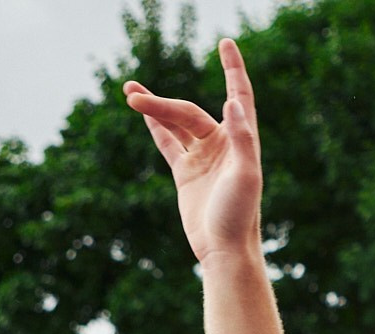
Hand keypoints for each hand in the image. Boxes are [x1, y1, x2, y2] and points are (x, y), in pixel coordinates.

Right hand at [124, 39, 263, 268]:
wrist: (224, 250)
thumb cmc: (240, 215)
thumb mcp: (246, 176)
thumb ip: (241, 139)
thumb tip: (232, 103)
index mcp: (241, 141)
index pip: (238, 95)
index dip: (233, 68)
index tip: (226, 43)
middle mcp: (223, 145)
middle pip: (189, 112)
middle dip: (161, 103)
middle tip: (132, 97)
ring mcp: (204, 158)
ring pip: (176, 123)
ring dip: (154, 108)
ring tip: (129, 92)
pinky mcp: (187, 173)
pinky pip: (169, 143)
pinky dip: (156, 126)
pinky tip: (142, 111)